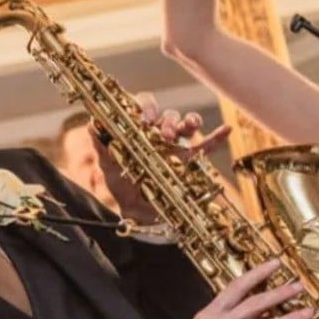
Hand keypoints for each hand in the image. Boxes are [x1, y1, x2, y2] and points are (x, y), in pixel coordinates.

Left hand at [99, 94, 232, 219]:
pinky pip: (205, 147)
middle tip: (163, 134)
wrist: (138, 212)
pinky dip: (216, 137)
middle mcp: (158, 133)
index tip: (145, 117)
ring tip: (187, 128)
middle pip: (167, 115)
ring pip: (186, 125)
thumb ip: (102, 147)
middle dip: (166, 120)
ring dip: (189, 122)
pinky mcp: (189, 161)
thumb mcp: (108, 167)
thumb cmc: (122, 185)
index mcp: (139, 128)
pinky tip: (226, 129)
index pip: (143, 106)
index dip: (146, 106)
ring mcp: (176, 145)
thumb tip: (92, 125)